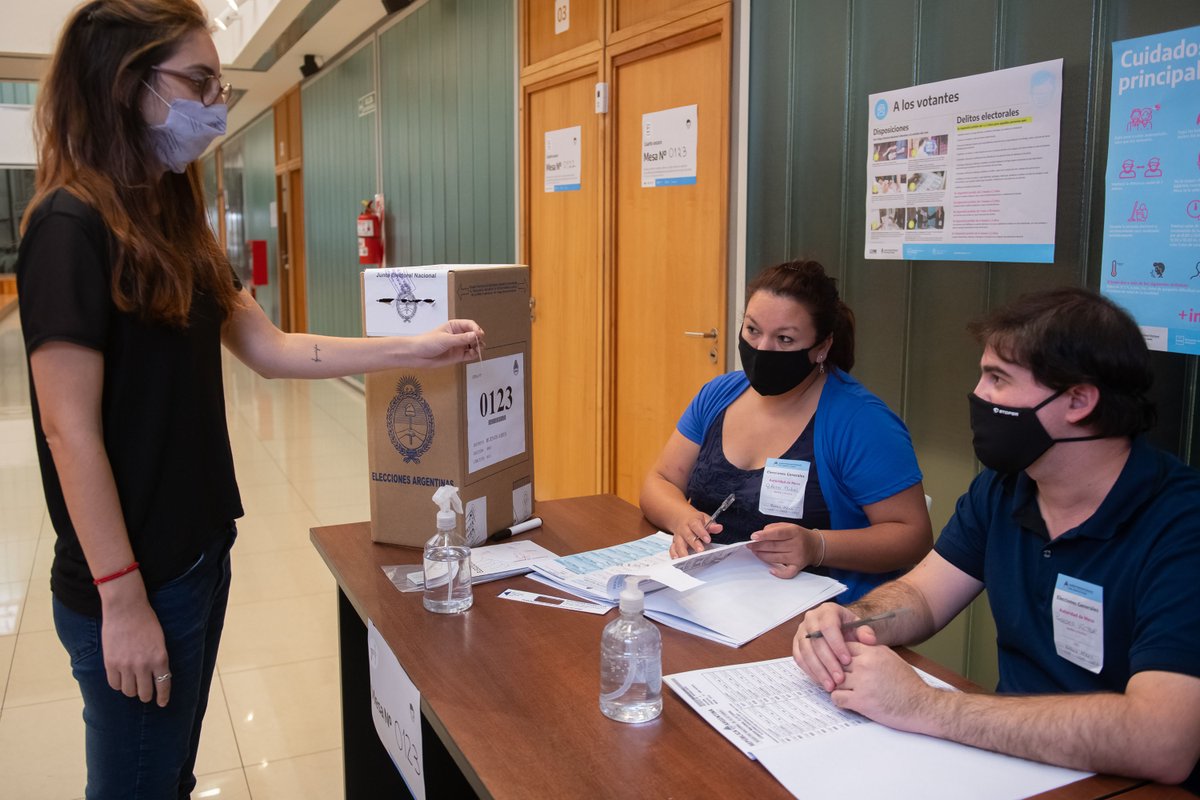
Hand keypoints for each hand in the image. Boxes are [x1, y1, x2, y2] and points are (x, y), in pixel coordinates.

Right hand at [98, 578, 170, 706]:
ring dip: (131, 690)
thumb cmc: (146, 622)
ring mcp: (126, 665)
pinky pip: (114, 684)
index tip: (162, 703)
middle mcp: (143, 665)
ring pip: (128, 691)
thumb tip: (156, 676)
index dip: (163, 697)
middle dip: (146, 696)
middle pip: (144, 693)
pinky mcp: (110, 663)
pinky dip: (118, 684)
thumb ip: (158, 659)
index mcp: (160, 658)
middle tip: (145, 695)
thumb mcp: (159, 641)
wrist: (126, 608)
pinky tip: (120, 680)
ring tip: (132, 685)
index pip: (163, 685)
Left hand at [411, 319, 485, 366]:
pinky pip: (470, 354)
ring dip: (478, 347)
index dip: (476, 329)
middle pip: (473, 335)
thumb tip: (475, 335)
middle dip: (478, 338)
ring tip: (478, 349)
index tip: (479, 334)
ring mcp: (459, 346)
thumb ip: (461, 339)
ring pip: (473, 345)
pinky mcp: (458, 356)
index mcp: (454, 326)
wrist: (417, 355)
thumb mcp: (446, 339)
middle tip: (479, 343)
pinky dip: (474, 354)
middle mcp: (458, 335)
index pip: (470, 325)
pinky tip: (474, 354)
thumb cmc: (428, 342)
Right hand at [668, 512, 722, 557]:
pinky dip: (674, 554)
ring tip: (688, 558)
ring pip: (679, 543)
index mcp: (692, 521)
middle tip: (700, 551)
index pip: (696, 526)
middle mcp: (683, 529)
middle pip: (688, 536)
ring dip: (683, 551)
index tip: (708, 539)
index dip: (702, 533)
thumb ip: (711, 525)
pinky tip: (677, 559)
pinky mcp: (674, 543)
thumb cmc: (695, 521)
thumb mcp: (705, 519)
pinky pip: (672, 548)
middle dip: (694, 544)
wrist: (682, 518)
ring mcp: (678, 536)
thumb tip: (719, 528)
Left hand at [747, 523, 819, 577]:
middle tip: (749, 545)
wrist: (815, 546)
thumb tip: (761, 534)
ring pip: (776, 558)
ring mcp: (797, 557)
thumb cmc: (799, 535)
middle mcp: (797, 544)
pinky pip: (787, 573)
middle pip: (774, 546)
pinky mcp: (798, 566)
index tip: (753, 537)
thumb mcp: (789, 526)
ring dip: (763, 556)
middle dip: (759, 546)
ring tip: (755, 552)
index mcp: (794, 532)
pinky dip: (778, 573)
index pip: (777, 533)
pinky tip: (770, 569)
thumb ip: (775, 527)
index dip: (764, 535)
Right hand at [792, 602, 875, 690]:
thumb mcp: (859, 628)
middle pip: (816, 641)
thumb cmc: (849, 629)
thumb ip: (865, 633)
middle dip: (828, 662)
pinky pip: (799, 659)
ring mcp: (801, 631)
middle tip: (840, 678)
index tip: (847, 661)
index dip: (836, 645)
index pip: (828, 626)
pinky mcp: (797, 644)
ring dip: (819, 670)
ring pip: (806, 652)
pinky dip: (810, 671)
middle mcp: (811, 619)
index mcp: (827, 611)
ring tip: (831, 685)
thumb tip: (869, 640)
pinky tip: (822, 681)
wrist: (840, 631)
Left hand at [831, 642, 929, 731]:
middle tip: (838, 679)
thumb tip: (854, 649)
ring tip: (844, 690)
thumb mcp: (891, 658)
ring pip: (834, 680)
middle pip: (836, 662)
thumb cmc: (909, 684)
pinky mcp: (861, 701)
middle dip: (835, 671)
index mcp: (873, 651)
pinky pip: (836, 697)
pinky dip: (839, 700)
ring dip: (837, 686)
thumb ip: (871, 652)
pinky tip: (847, 701)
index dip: (839, 655)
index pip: (843, 646)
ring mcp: (862, 682)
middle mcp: (865, 664)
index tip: (840, 664)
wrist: (921, 706)